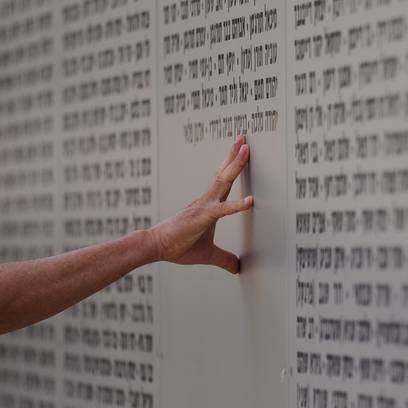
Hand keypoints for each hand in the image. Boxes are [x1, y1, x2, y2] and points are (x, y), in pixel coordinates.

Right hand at [147, 136, 253, 273]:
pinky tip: (250, 200)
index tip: (241, 150)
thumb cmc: (178, 246)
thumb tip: (236, 268)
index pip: (223, 180)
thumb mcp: (208, 254)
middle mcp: (207, 200)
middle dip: (234, 155)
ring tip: (245, 149)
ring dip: (235, 165)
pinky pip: (222, 210)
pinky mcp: (202, 217)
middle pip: (224, 173)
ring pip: (223, 181)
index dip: (232, 165)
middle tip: (244, 138)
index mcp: (208, 205)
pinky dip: (237, 205)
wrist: (156, 247)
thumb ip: (224, 258)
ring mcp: (204, 206)